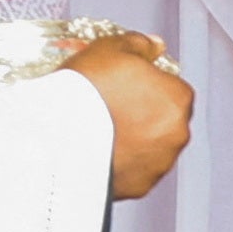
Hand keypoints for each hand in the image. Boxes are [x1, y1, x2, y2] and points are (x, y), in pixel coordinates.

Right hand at [59, 31, 193, 199]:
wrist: (54, 142)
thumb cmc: (83, 94)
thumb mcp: (109, 50)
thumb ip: (138, 44)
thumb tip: (154, 45)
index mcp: (178, 98)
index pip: (170, 88)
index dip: (143, 86)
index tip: (120, 89)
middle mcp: (177, 133)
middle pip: (163, 118)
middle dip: (141, 114)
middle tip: (107, 110)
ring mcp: (159, 163)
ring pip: (150, 147)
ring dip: (133, 141)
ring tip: (98, 134)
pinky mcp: (138, 187)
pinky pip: (133, 172)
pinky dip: (120, 164)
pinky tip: (96, 154)